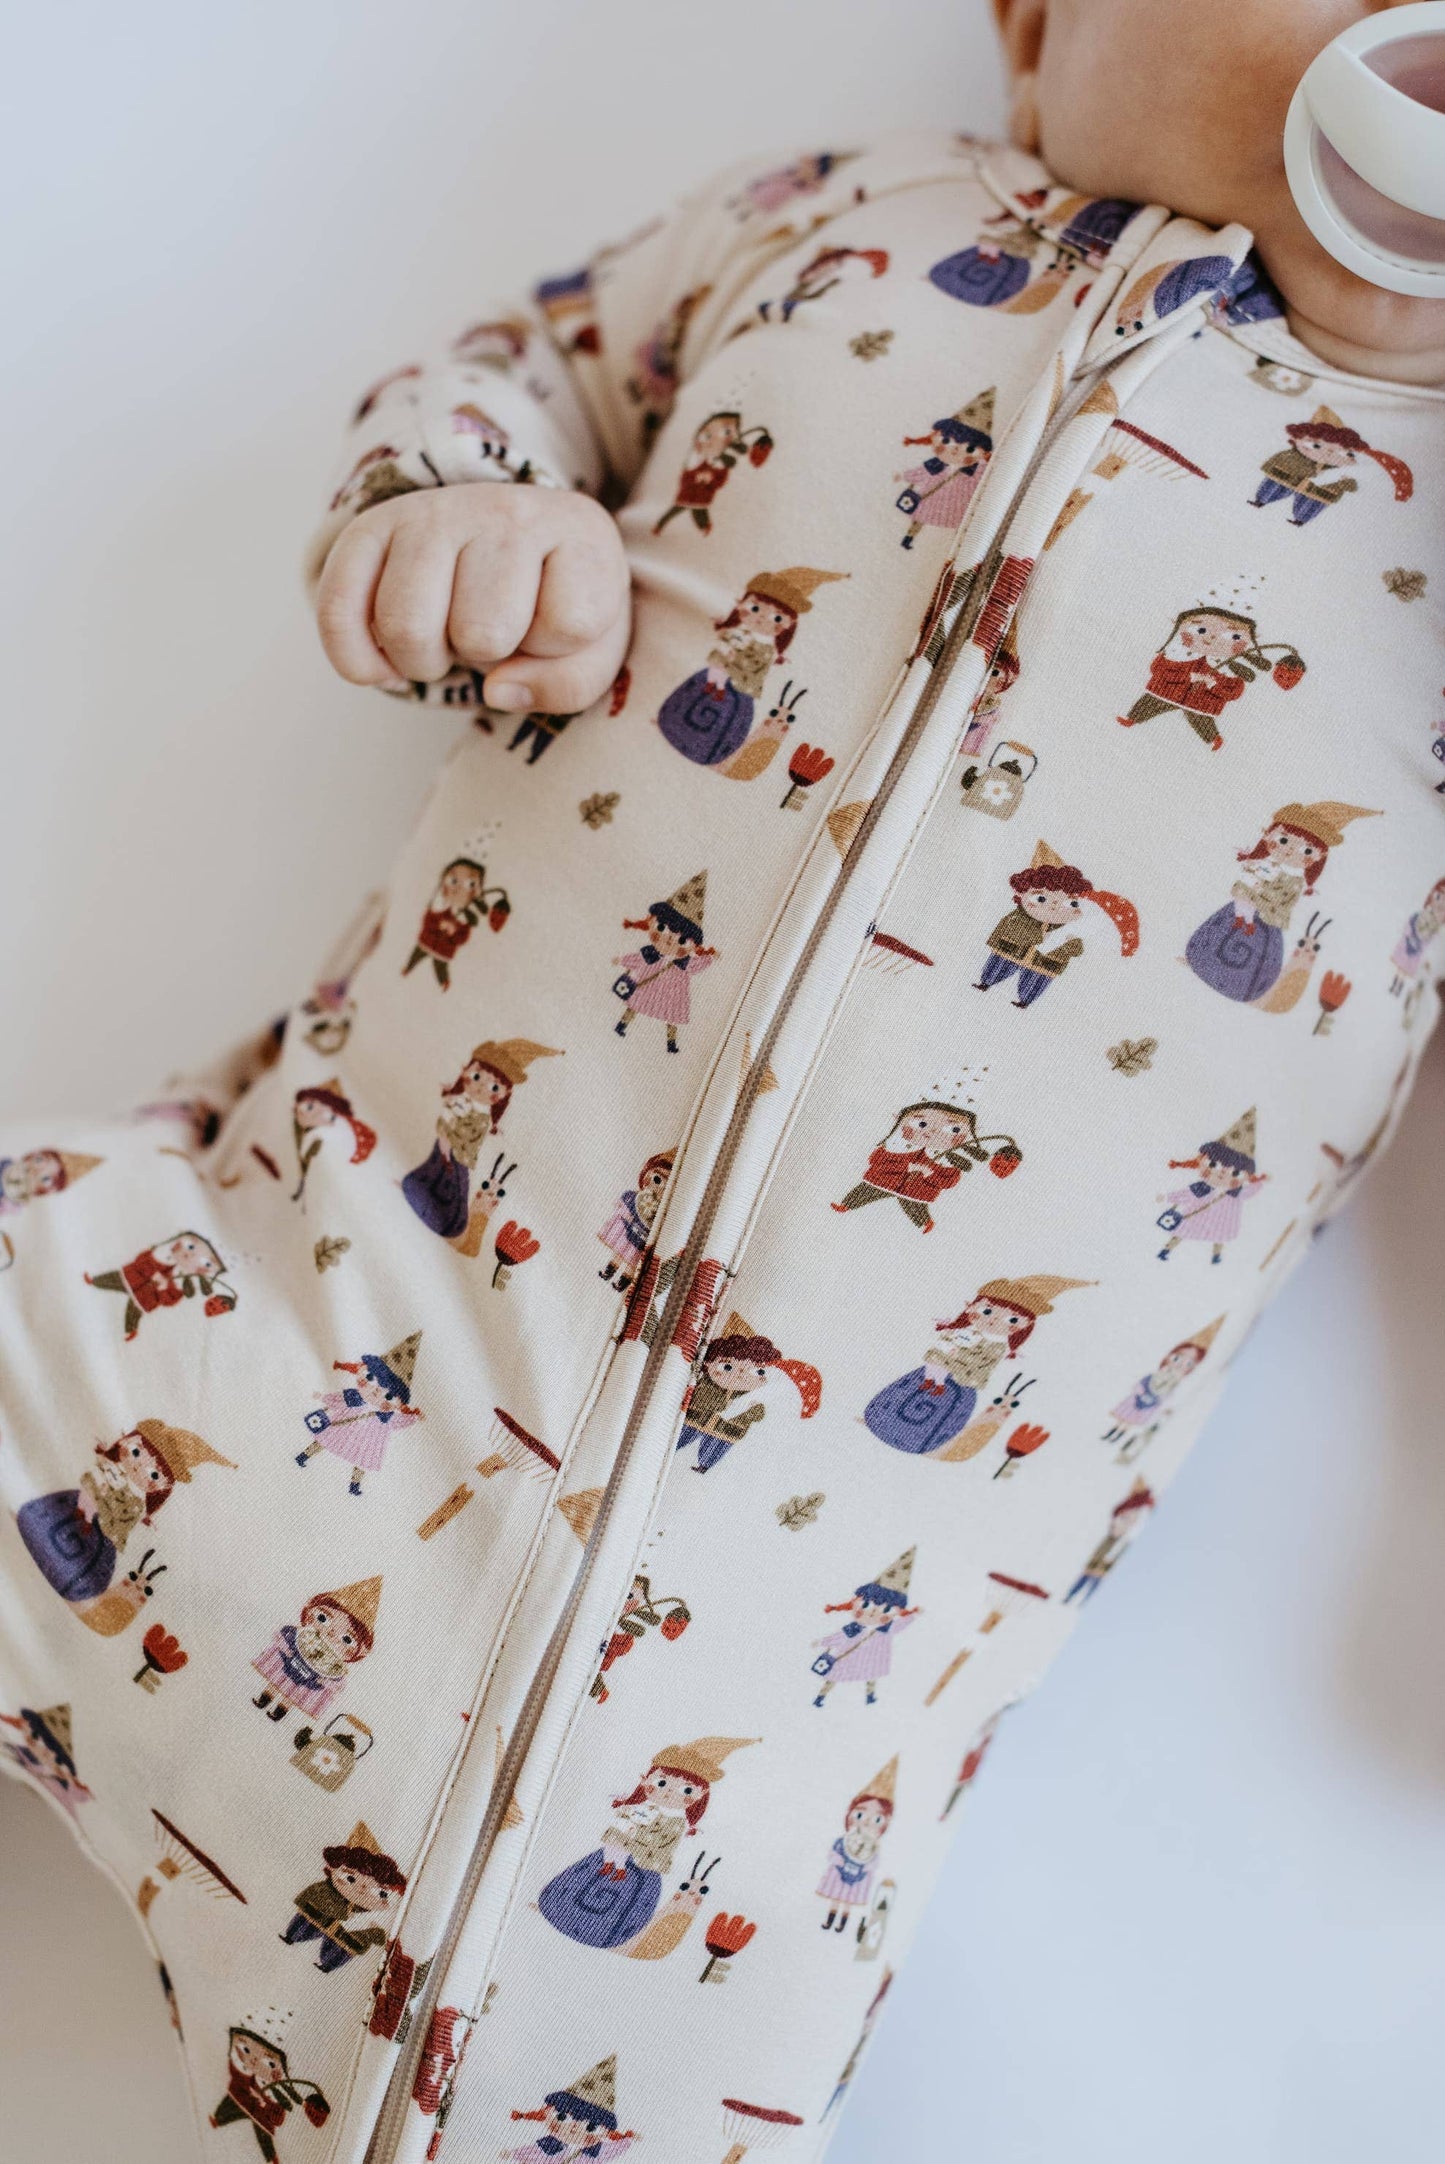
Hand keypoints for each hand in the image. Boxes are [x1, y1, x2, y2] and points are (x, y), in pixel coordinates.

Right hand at [315, 482, 631, 714]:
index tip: (551, 624)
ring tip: (445, 637)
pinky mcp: (372, 526)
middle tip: (490, 636)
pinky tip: (386, 666)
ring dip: (424, 661)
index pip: (570, 624)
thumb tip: (496, 690)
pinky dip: (357, 661)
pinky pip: (339, 610)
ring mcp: (434, 512)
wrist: (508, 543)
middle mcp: (505, 509)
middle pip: (481, 633)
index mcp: (577, 532)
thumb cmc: (554, 604)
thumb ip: (569, 684)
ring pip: (407, 627)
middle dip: (484, 658)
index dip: (557, 649)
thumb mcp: (591, 649)